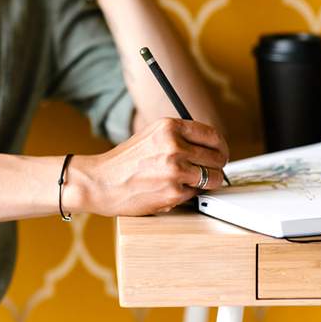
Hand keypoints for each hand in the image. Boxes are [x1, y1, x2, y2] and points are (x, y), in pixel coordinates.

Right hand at [70, 118, 229, 216]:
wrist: (100, 182)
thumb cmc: (124, 162)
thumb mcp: (151, 136)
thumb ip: (179, 137)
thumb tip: (210, 147)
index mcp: (170, 127)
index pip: (212, 135)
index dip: (220, 147)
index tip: (220, 154)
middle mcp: (174, 146)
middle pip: (217, 157)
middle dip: (214, 166)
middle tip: (205, 171)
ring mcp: (175, 170)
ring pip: (212, 178)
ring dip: (205, 182)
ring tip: (189, 182)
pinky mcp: (174, 192)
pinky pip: (195, 194)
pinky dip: (187, 194)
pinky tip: (170, 190)